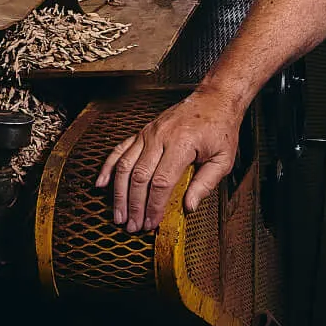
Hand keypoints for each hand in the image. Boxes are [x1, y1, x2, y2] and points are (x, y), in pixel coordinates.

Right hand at [96, 86, 243, 231]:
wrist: (214, 99)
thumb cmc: (220, 128)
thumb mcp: (223, 158)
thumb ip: (206, 183)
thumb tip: (189, 207)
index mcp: (181, 144)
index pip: (161, 182)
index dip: (153, 206)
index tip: (151, 223)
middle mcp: (161, 137)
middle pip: (140, 177)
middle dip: (134, 205)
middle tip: (132, 225)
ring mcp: (148, 133)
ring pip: (125, 165)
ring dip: (119, 193)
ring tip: (118, 214)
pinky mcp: (143, 131)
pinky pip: (120, 149)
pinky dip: (108, 167)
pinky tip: (102, 184)